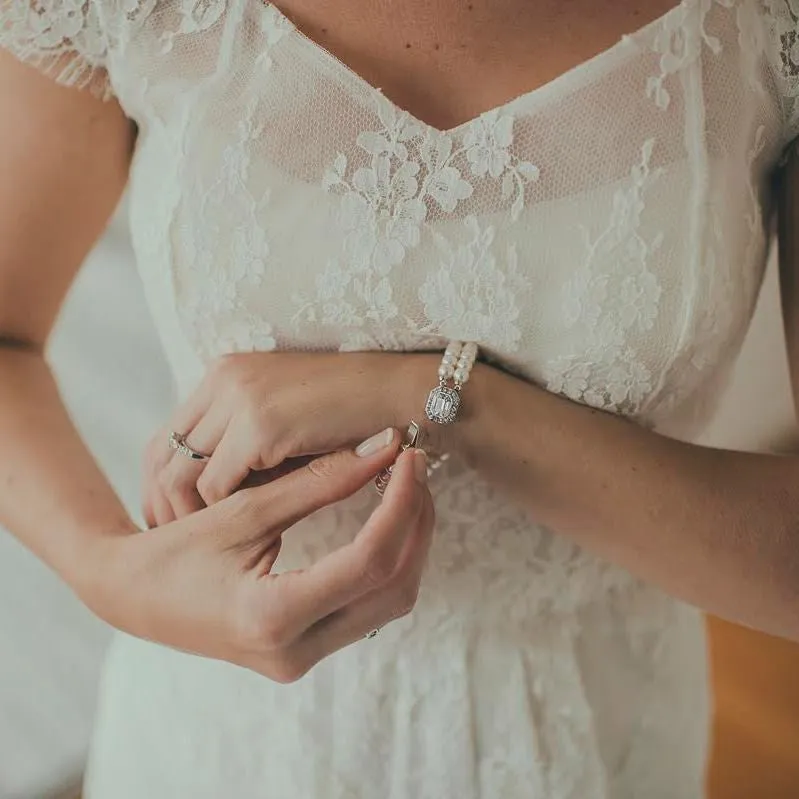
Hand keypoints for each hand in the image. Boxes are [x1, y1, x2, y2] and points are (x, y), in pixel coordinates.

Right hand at [81, 438, 433, 682]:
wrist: (130, 598)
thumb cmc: (174, 550)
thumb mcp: (243, 511)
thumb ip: (317, 482)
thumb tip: (383, 448)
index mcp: (272, 617)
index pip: (369, 560)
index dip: (400, 504)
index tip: (410, 459)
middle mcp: (295, 652)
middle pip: (393, 588)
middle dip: (416, 525)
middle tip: (417, 471)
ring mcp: (302, 659)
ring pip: (388, 603)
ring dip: (408, 545)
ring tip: (407, 490)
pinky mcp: (304, 652)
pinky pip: (368, 609)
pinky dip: (386, 564)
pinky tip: (385, 522)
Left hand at [143, 351, 438, 524]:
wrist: (407, 392)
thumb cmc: (358, 414)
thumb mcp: (292, 425)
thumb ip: (256, 447)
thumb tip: (227, 492)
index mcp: (229, 373)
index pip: (172, 435)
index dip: (164, 483)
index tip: (174, 521)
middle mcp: (225, 378)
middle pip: (162, 453)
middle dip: (160, 503)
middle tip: (172, 543)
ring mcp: (241, 397)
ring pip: (180, 473)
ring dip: (185, 515)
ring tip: (199, 548)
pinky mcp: (262, 423)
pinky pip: (214, 484)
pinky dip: (217, 514)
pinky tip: (233, 536)